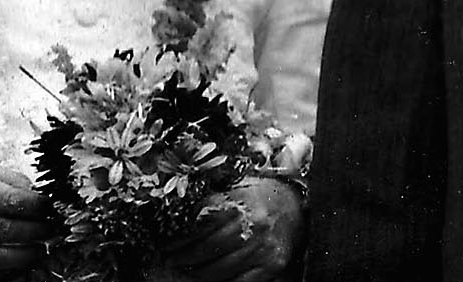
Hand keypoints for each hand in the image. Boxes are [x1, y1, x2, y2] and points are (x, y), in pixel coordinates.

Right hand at [0, 161, 53, 280]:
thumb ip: (0, 179)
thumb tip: (34, 192)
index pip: (10, 200)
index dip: (37, 206)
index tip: (52, 207)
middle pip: (4, 230)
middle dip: (36, 232)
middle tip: (52, 230)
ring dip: (23, 257)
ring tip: (39, 250)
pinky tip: (12, 265)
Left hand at [165, 177, 302, 281]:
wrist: (296, 207)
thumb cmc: (260, 196)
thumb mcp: (236, 189)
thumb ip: (212, 202)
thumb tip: (178, 216)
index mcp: (243, 203)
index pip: (202, 225)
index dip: (180, 238)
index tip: (167, 244)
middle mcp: (255, 226)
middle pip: (208, 250)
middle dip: (185, 258)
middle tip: (172, 260)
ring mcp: (264, 248)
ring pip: (220, 270)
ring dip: (198, 273)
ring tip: (188, 269)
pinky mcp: (272, 265)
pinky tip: (210, 278)